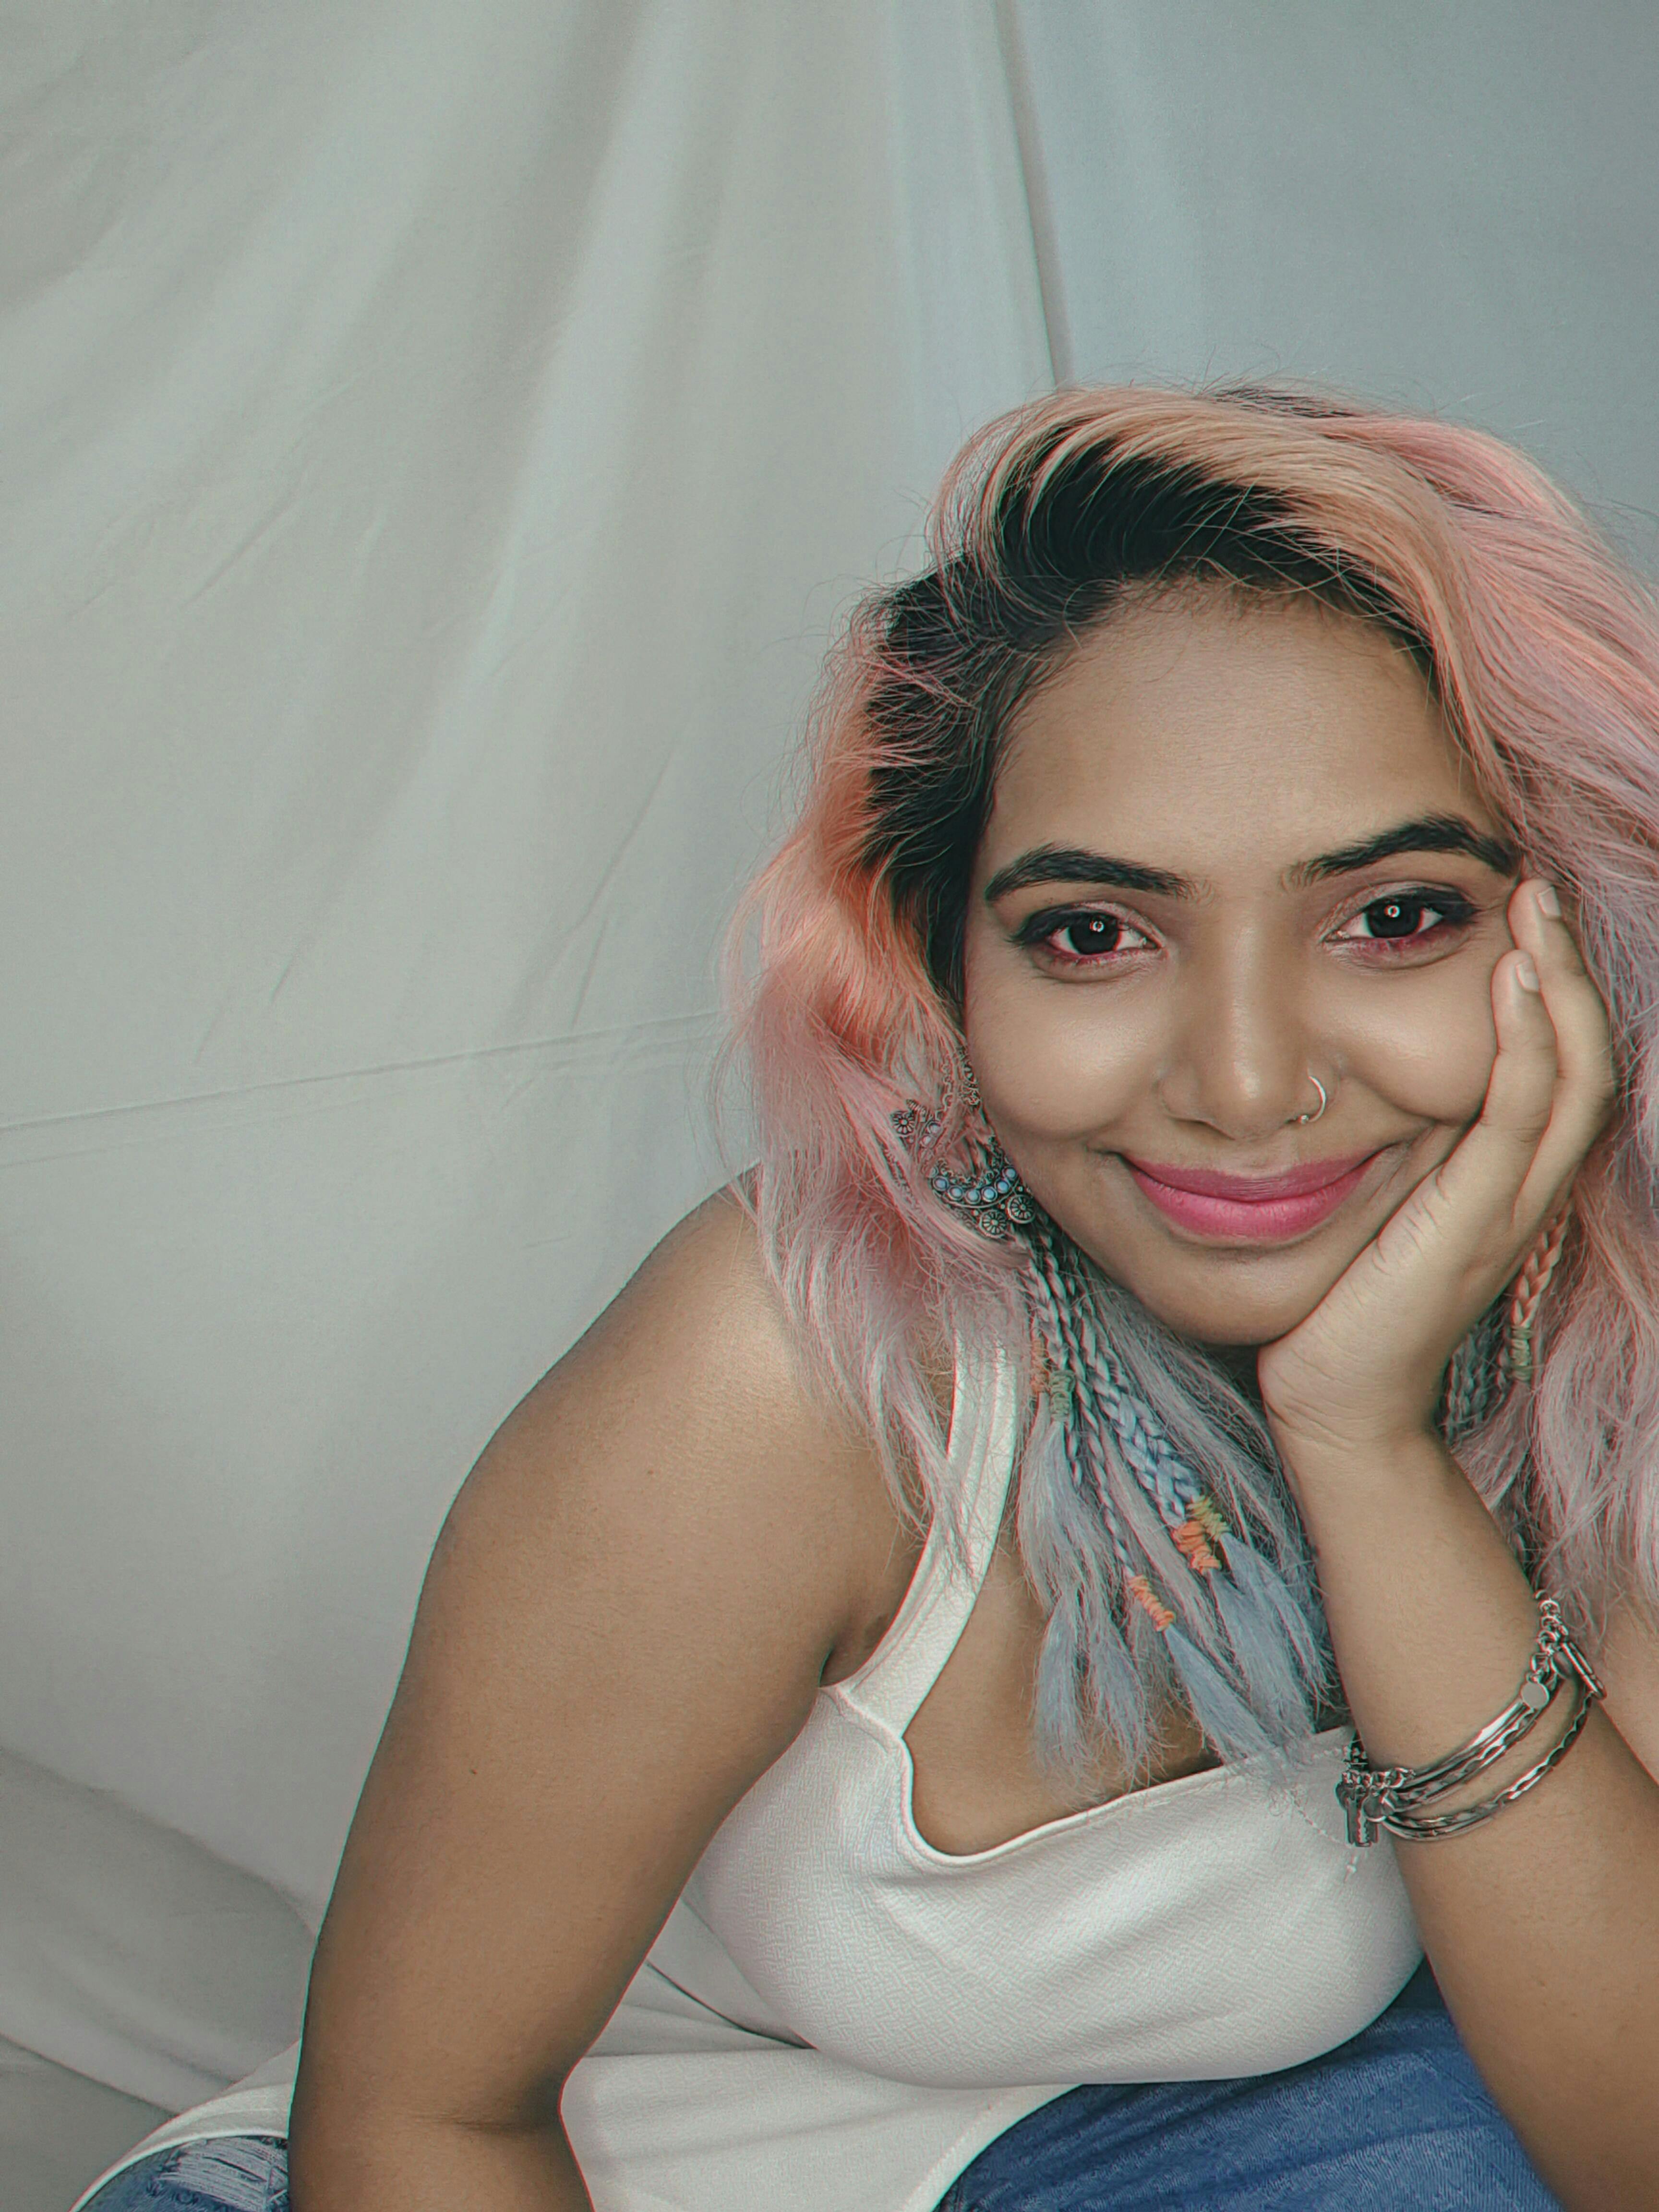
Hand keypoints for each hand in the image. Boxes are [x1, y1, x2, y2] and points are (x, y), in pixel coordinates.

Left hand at [1258, 879, 1613, 1466]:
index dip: (1556, 992)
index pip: (1563, 1069)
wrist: (1335, 1402)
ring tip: (1533, 909)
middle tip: (1538, 889)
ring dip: (1556, 984)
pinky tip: (1508, 979)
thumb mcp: (1378, 1199)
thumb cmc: (1340, 1299)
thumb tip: (1354, 1066)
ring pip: (1572, 1077)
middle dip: (1570, 968)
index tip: (1523, 919)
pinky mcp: (1470, 1222)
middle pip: (1589, 1059)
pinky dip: (1524, 1042)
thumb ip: (1395, 1142)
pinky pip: (1517, 1117)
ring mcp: (1505, 1208)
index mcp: (1505, 1181)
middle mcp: (1523, 1190)